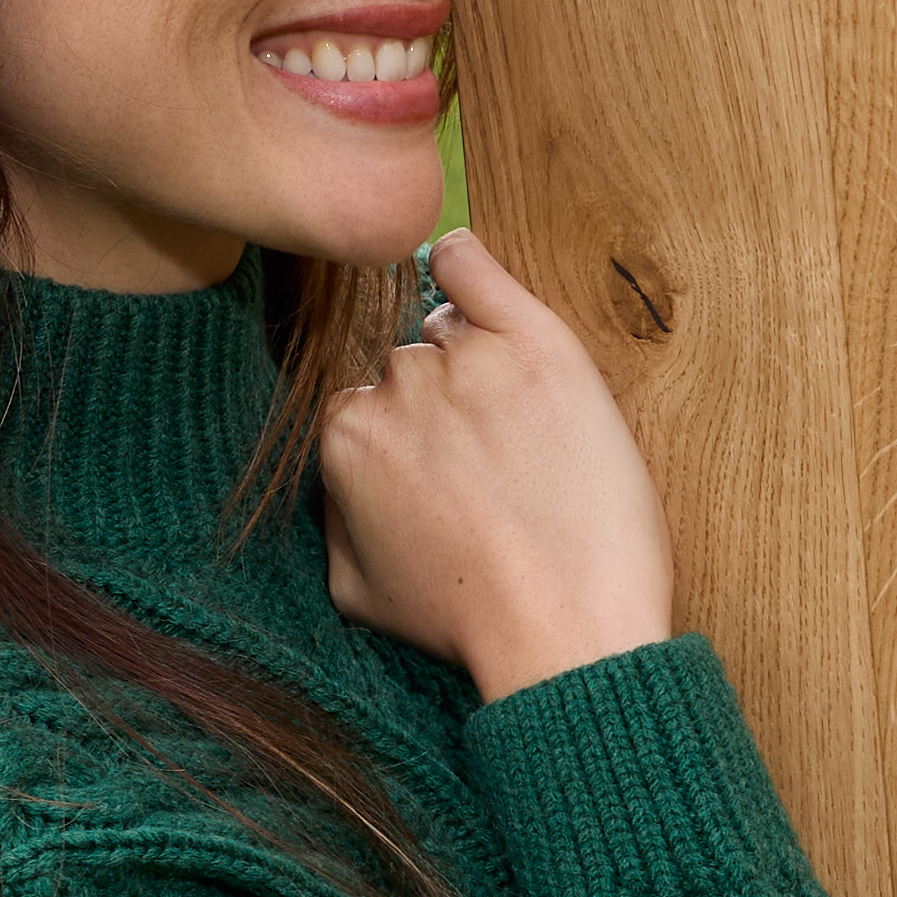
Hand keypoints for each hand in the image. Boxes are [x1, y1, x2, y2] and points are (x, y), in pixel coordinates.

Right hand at [320, 223, 674, 700]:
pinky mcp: (534, 346)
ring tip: (524, 437)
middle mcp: (392, 390)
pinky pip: (473, 269)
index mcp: (343, 441)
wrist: (565, 632)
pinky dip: (464, 264)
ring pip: (451, 335)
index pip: (363, 406)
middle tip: (492, 469)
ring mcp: (464, 362)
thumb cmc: (471, 621)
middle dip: (441, 408)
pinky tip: (459, 266)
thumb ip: (331, 514)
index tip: (444, 473)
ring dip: (476, 363)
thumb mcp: (356, 589)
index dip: (408, 442)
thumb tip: (337, 476)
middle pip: (405, 369)